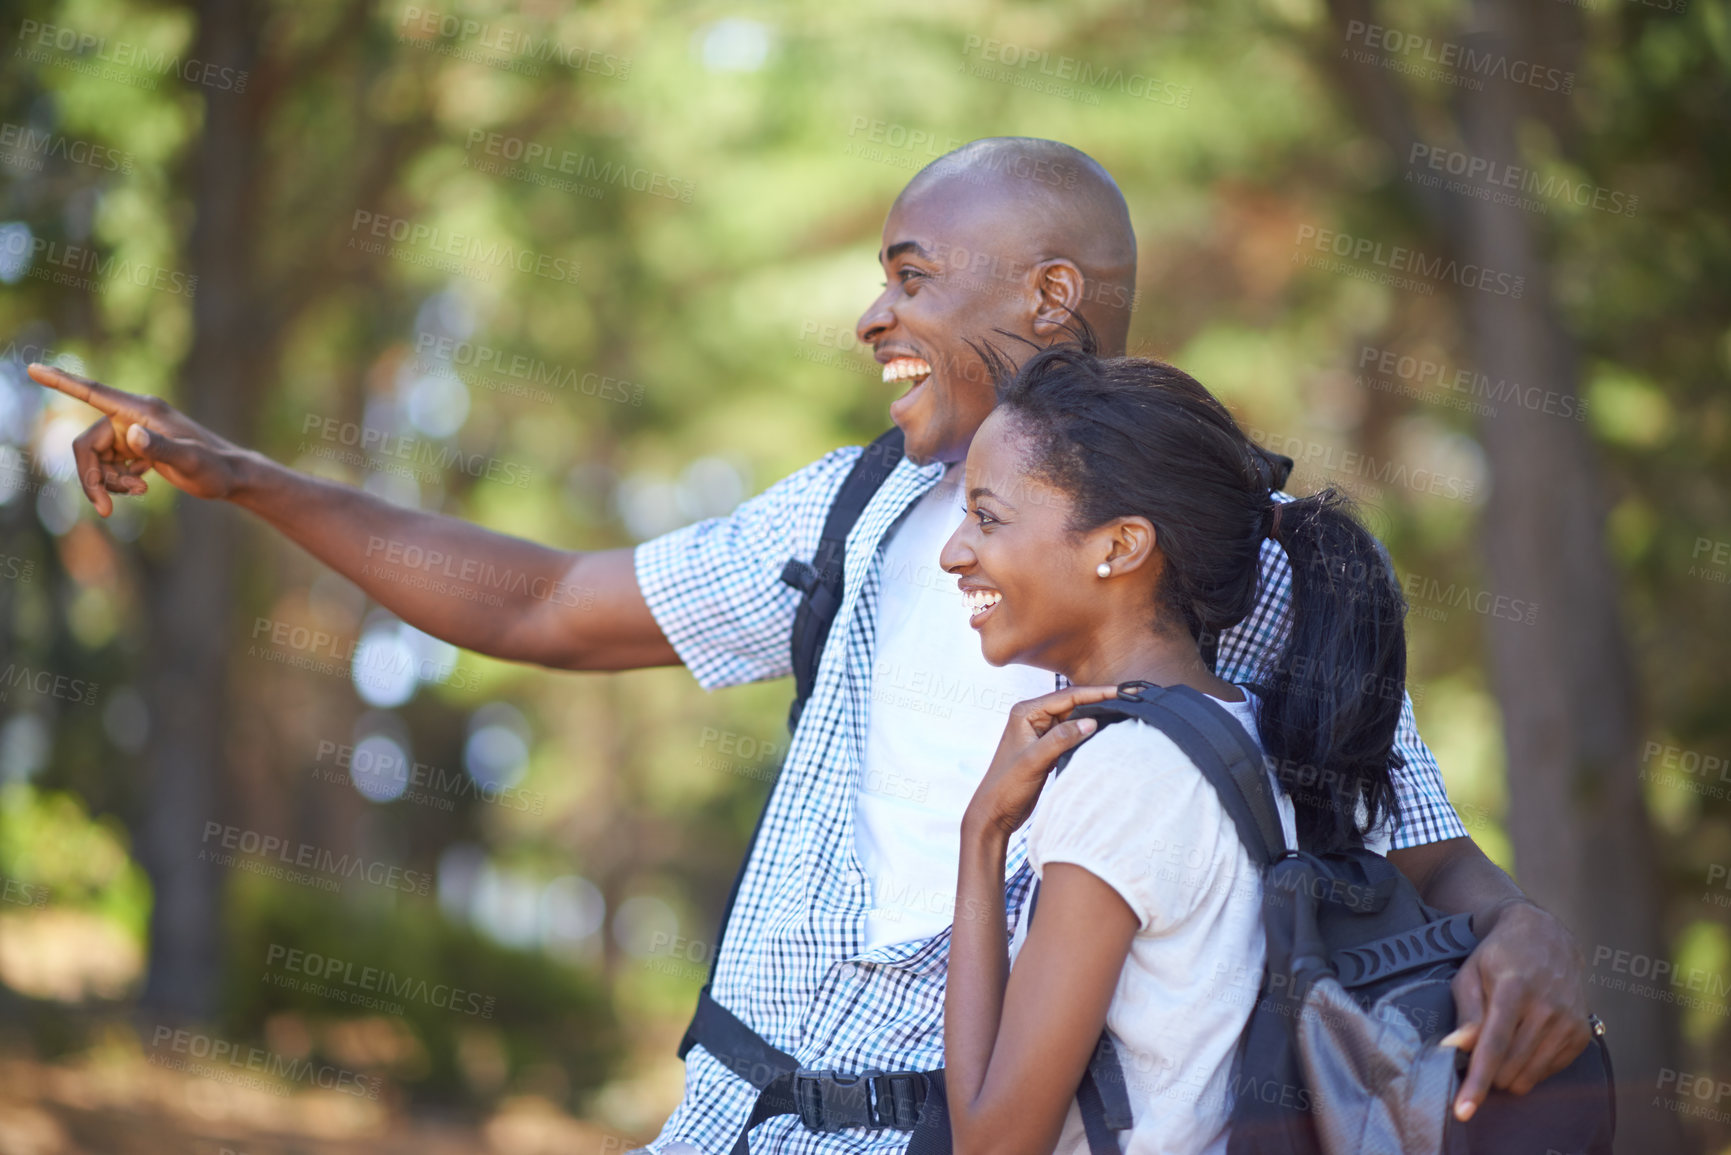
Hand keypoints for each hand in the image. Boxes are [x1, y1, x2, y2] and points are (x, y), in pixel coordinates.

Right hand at [28, 363, 244, 514]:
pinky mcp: (140, 448)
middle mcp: (133, 417)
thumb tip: (131, 435)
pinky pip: (110, 464)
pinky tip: (143, 486)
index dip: (61, 382)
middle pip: (87, 444)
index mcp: (140, 410)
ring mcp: (135, 432)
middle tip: (106, 507)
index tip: (32, 369)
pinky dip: (117, 480)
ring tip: (140, 490)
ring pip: (97, 457)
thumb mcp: (190, 461)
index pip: (92, 392)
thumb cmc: (215, 468)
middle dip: (92, 476)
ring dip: (108, 480)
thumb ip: (159, 448)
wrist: (233, 477)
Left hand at [964, 684, 1120, 840]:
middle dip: (1100, 701)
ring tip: (1123, 711)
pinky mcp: (1045, 747)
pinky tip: (1104, 732)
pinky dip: (1086, 733)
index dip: (1096, 693)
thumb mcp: (1034, 761)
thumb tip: (1091, 721)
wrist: (993, 813)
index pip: (1067, 696)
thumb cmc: (1006, 786)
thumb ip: (1061, 739)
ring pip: (1073, 718)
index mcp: (1025, 712)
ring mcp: (1039, 732)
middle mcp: (1032, 718)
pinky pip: (1070, 734)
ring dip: (1095, 716)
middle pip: (1072, 704)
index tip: (1122, 692)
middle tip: (1129, 698)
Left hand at [1441, 900, 1590, 1121]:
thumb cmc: (1497, 957)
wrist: (1545, 937)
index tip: (1463, 1111)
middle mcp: (1547, 1007)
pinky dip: (1529, 1068)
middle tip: (1476, 1051)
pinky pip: (1548, 1072)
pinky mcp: (1581, 1033)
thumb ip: (1466, 1012)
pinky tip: (1522, 1041)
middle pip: (1510, 1067)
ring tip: (1499, 1044)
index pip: (1493, 1046)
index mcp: (1514, 989)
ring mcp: (1569, 1021)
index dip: (1477, 1082)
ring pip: (1529, 1076)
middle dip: (1487, 1072)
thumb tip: (1457, 1048)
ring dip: (1507, 1073)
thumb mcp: (1470, 974)